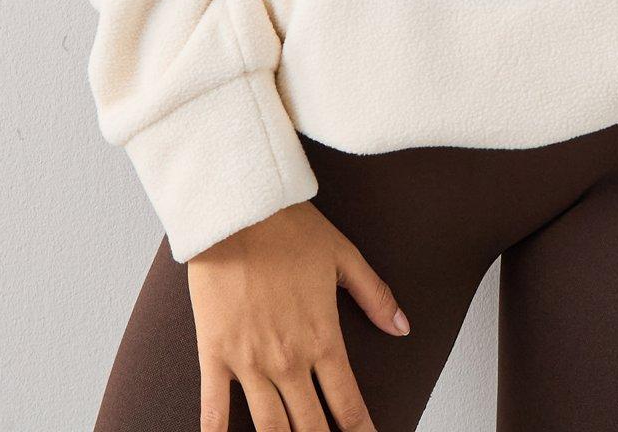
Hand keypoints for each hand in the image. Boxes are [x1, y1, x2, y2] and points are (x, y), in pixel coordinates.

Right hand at [187, 198, 410, 430]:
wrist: (238, 209)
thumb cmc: (289, 228)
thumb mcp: (343, 255)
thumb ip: (375, 296)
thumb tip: (403, 327)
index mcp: (323, 338)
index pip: (348, 405)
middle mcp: (288, 359)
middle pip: (310, 427)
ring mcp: (249, 361)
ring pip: (269, 428)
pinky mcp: (214, 354)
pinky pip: (214, 409)